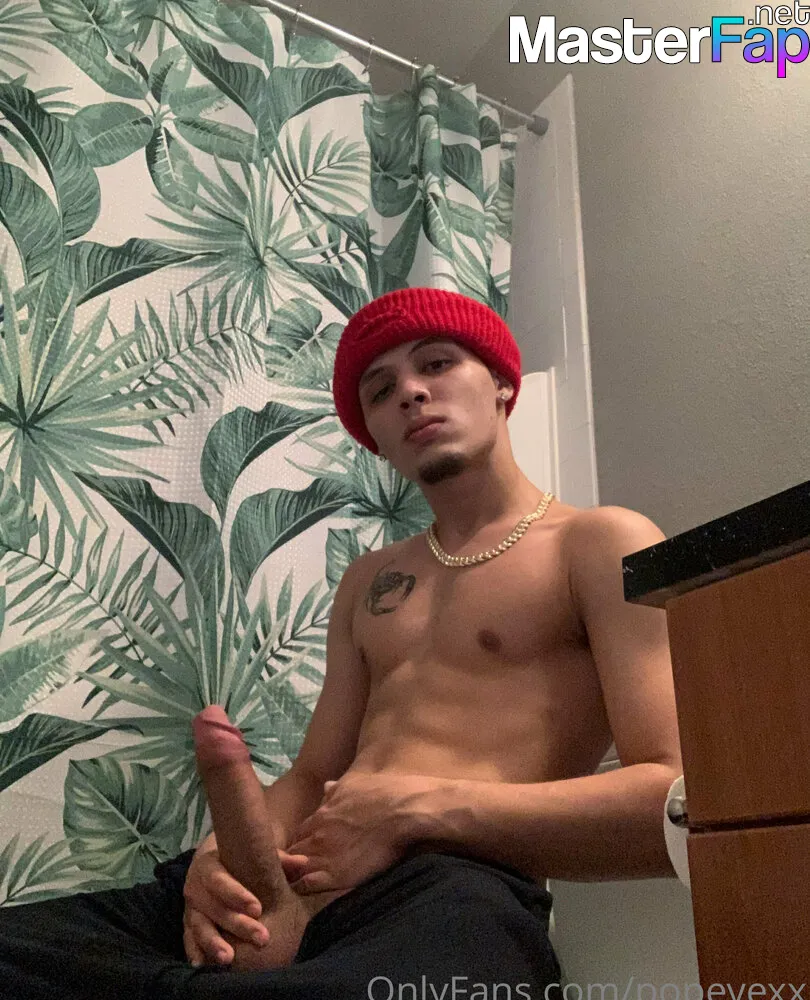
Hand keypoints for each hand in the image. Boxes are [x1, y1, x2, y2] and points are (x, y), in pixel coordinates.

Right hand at [182, 845, 308, 965]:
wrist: (210, 864)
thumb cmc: (238, 861)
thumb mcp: (254, 857)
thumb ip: (279, 860)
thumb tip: (303, 862)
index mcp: (209, 866)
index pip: (221, 880)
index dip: (237, 895)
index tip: (258, 908)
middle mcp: (195, 888)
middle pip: (215, 908)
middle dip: (237, 924)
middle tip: (262, 938)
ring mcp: (190, 909)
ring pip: (200, 927)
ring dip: (214, 943)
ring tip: (229, 958)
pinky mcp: (188, 926)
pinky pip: (189, 941)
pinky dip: (196, 952)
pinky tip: (204, 966)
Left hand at [285, 772, 443, 893]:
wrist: (403, 810)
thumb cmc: (383, 794)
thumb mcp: (353, 784)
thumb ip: (336, 790)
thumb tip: (326, 786)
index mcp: (321, 815)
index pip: (301, 833)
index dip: (304, 843)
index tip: (309, 850)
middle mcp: (317, 835)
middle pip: (293, 851)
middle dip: (293, 860)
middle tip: (301, 870)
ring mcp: (324, 855)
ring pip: (294, 869)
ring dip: (295, 875)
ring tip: (300, 883)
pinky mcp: (336, 875)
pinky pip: (306, 885)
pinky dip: (302, 888)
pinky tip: (306, 891)